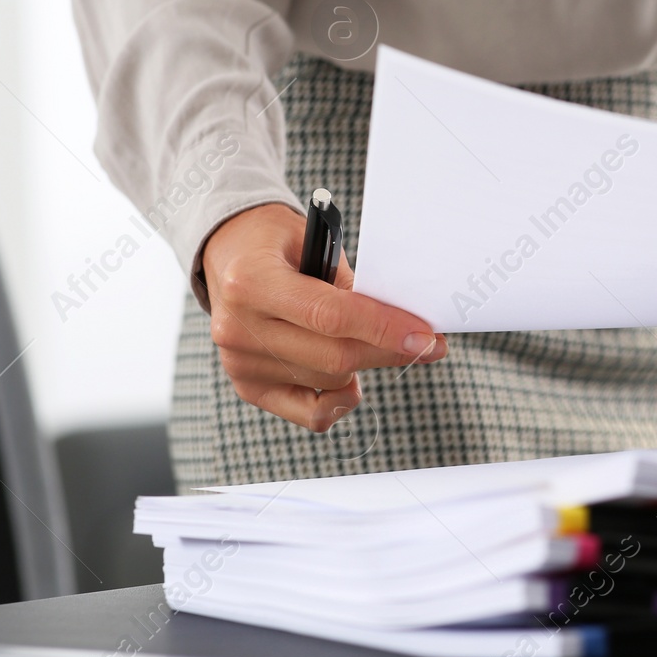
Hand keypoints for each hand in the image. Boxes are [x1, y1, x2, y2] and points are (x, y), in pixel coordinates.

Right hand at [202, 203, 446, 431]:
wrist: (229, 253)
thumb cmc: (278, 243)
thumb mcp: (315, 242)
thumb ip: (351, 285)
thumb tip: (405, 325)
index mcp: (251, 282)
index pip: (331, 316)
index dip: (385, 328)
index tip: (427, 336)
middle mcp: (238, 328)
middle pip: (335, 356)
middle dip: (389, 350)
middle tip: (427, 343)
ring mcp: (239, 364)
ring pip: (330, 381)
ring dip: (366, 364)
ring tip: (371, 340)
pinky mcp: (248, 387)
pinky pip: (311, 414)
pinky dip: (341, 399)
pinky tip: (349, 378)